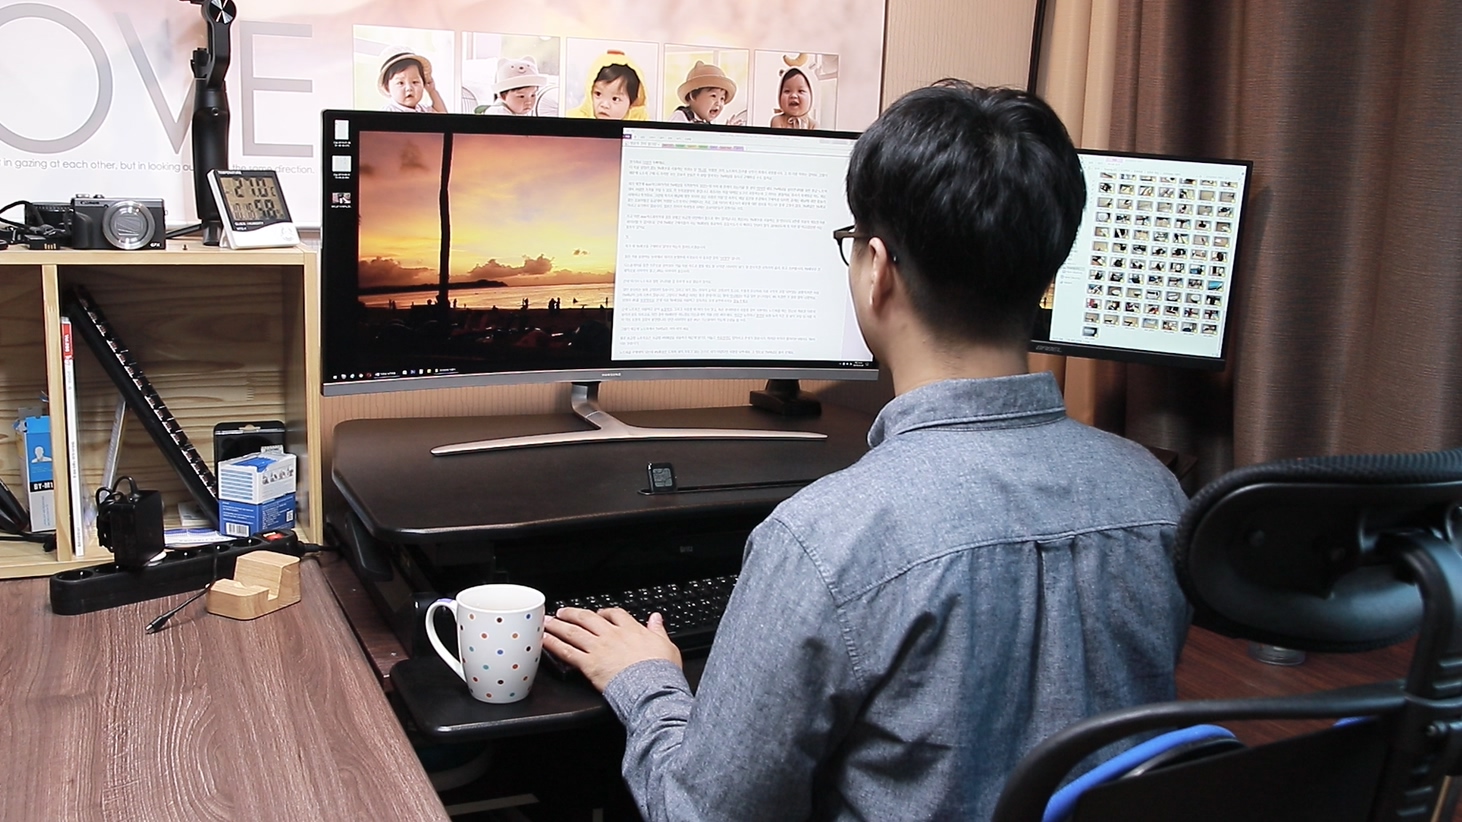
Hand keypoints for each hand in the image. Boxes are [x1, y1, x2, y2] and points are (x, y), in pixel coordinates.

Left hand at [543, 607, 681, 691]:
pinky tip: (545, 640)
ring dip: (558, 625)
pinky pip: (566, 652)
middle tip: (563, 612)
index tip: (599, 613)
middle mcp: (611, 635)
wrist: (650, 687)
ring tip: (547, 621)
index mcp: (631, 630)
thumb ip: (658, 630)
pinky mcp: (588, 664)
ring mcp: (598, 648)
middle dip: (573, 613)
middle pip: (587, 618)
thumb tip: (657, 618)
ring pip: (573, 632)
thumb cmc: (660, 670)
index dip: (604, 612)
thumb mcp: (666, 645)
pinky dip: (553, 644)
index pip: (614, 614)